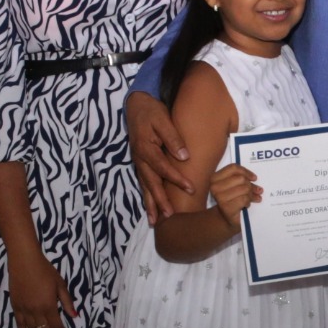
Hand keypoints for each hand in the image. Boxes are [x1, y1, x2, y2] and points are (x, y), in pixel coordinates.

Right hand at [8, 251, 76, 327]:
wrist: (24, 261)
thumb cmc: (45, 270)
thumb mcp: (60, 284)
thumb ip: (67, 301)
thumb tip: (74, 316)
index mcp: (49, 306)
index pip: (57, 327)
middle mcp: (36, 311)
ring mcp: (24, 309)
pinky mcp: (15, 306)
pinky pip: (19, 323)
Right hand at [126, 91, 193, 224]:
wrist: (136, 106)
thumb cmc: (152, 112)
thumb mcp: (163, 120)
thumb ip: (173, 138)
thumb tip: (184, 157)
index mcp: (146, 148)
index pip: (163, 167)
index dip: (176, 179)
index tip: (190, 189)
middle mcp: (140, 159)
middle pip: (151, 183)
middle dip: (160, 200)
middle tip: (169, 216)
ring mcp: (139, 162)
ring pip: (145, 187)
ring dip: (150, 204)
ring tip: (155, 221)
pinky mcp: (140, 164)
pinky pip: (143, 183)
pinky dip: (147, 197)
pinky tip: (151, 210)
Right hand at [210, 164, 260, 230]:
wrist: (224, 218)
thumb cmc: (230, 199)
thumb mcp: (233, 185)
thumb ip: (240, 178)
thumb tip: (254, 179)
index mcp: (215, 178)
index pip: (233, 168)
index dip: (246, 172)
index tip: (253, 178)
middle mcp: (215, 186)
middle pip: (241, 178)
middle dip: (251, 185)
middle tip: (257, 190)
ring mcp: (219, 197)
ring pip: (244, 189)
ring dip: (252, 194)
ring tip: (254, 198)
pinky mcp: (226, 207)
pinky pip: (244, 199)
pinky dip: (248, 201)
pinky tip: (247, 204)